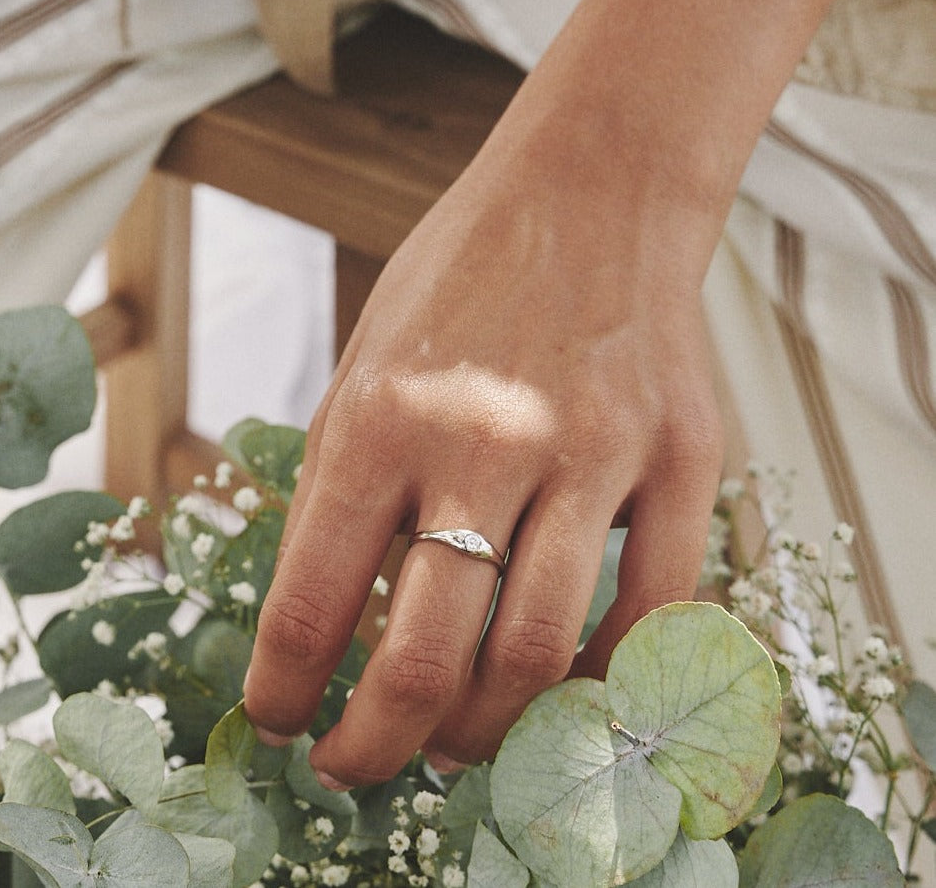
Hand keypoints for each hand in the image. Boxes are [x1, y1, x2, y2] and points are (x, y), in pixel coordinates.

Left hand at [242, 0, 882, 786]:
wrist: (590, 188)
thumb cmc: (459, 275)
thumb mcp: (363, 362)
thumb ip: (347, 486)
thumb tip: (328, 617)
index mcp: (378, 416)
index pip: (311, 600)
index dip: (284, 689)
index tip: (275, 721)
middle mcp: (478, 441)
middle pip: (425, 661)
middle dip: (375, 745)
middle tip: (356, 764)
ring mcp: (588, 453)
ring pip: (537, 657)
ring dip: (486, 735)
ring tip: (452, 744)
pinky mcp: (676, 459)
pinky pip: (652, 613)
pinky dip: (604, 678)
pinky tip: (561, 689)